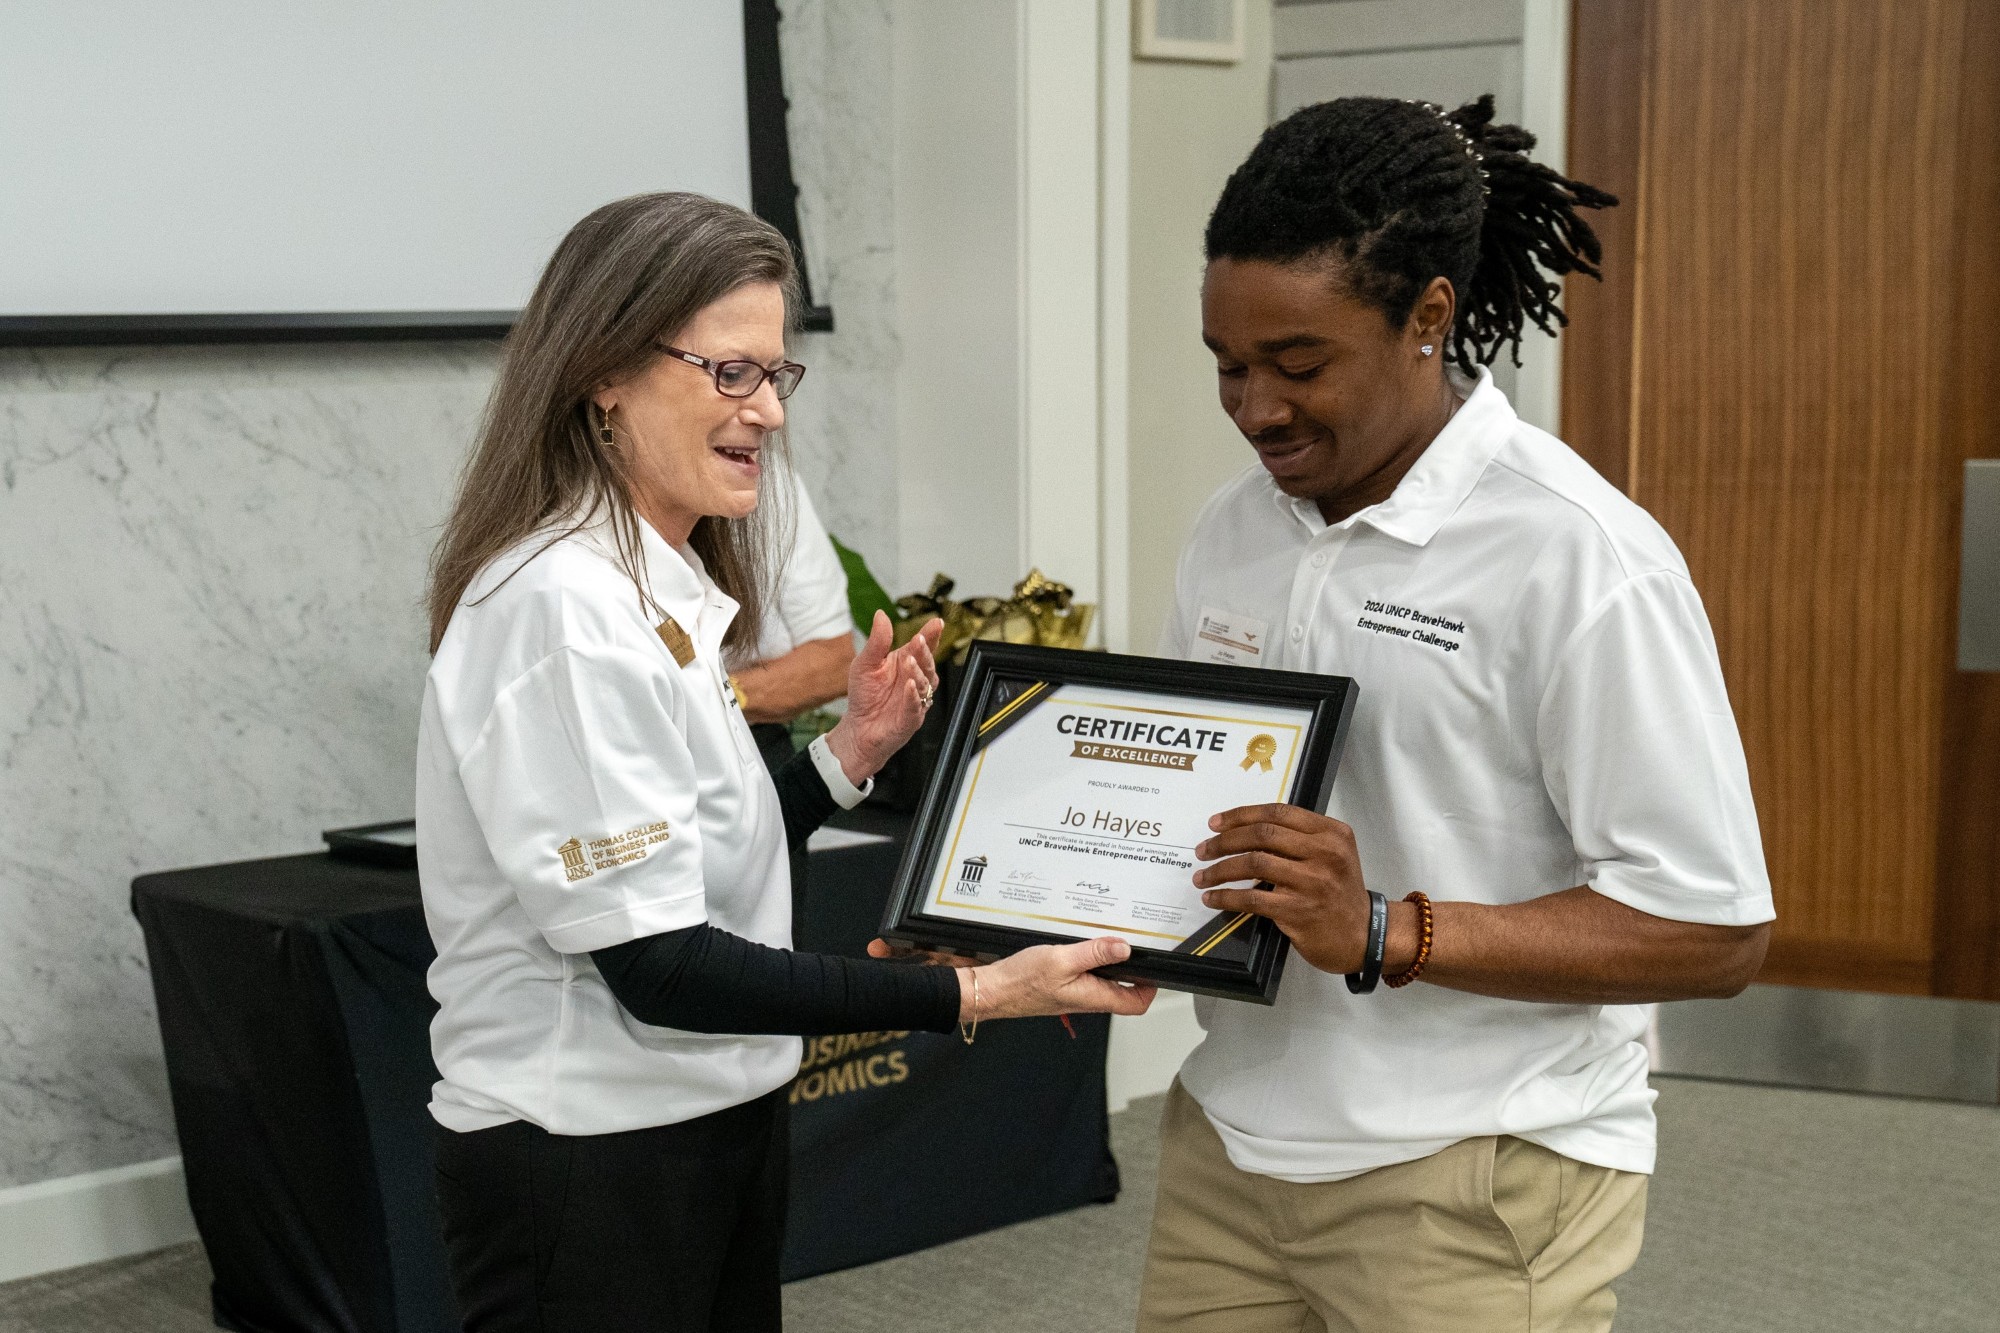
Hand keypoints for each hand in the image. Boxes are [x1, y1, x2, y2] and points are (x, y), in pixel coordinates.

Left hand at [823, 613, 941, 783]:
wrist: (858, 727)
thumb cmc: (865, 694)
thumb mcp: (865, 663)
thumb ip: (877, 641)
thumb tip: (881, 615)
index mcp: (907, 662)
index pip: (923, 646)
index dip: (931, 635)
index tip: (936, 623)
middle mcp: (915, 679)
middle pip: (928, 663)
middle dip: (925, 652)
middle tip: (919, 641)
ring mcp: (916, 699)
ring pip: (925, 684)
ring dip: (919, 672)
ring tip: (910, 662)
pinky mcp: (911, 719)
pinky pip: (916, 706)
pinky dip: (914, 696)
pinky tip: (910, 686)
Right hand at [869, 936, 1156, 1019]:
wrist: (989, 991)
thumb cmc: (1019, 982)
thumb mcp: (1060, 959)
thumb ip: (1094, 953)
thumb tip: (1125, 947)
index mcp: (1092, 997)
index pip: (1136, 1002)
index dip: (1152, 987)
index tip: (1157, 965)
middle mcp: (1086, 998)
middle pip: (1123, 991)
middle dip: (1135, 970)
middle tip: (1139, 946)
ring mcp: (1073, 993)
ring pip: (1104, 981)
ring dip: (1112, 962)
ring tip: (1112, 939)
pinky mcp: (1060, 986)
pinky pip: (1084, 975)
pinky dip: (1090, 960)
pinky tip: (1082, 943)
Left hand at [1192, 803, 1377, 975]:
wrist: (1363, 936)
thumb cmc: (1340, 894)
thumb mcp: (1332, 855)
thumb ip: (1299, 839)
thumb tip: (1246, 831)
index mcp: (1331, 833)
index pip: (1278, 813)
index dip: (1241, 815)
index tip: (1216, 823)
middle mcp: (1325, 853)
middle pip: (1262, 834)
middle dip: (1224, 840)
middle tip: (1204, 849)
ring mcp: (1312, 882)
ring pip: (1253, 863)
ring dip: (1220, 869)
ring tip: (1203, 875)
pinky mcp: (1299, 911)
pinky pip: (1252, 898)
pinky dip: (1226, 896)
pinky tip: (1213, 897)